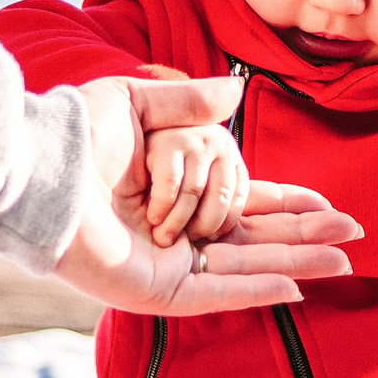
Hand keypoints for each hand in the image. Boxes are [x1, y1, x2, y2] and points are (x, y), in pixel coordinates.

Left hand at [56, 75, 361, 315]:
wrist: (42, 170)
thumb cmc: (77, 136)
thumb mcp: (140, 105)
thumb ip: (190, 103)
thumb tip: (237, 89)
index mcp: (180, 194)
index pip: (248, 204)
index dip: (290, 205)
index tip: (328, 205)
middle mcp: (180, 234)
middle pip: (259, 240)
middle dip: (308, 238)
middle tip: (354, 237)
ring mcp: (171, 266)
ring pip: (248, 269)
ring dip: (298, 264)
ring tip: (344, 263)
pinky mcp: (157, 291)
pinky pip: (217, 295)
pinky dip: (256, 291)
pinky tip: (295, 288)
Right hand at [141, 121, 248, 245]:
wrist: (139, 132)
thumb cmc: (171, 164)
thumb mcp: (201, 177)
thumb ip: (214, 198)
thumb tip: (221, 234)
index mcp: (230, 157)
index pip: (238, 198)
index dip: (223, 224)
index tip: (207, 240)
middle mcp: (219, 145)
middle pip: (220, 197)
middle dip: (203, 227)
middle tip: (185, 244)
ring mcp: (194, 141)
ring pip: (194, 192)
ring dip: (178, 222)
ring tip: (164, 238)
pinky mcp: (168, 142)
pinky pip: (170, 183)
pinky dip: (162, 206)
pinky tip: (153, 218)